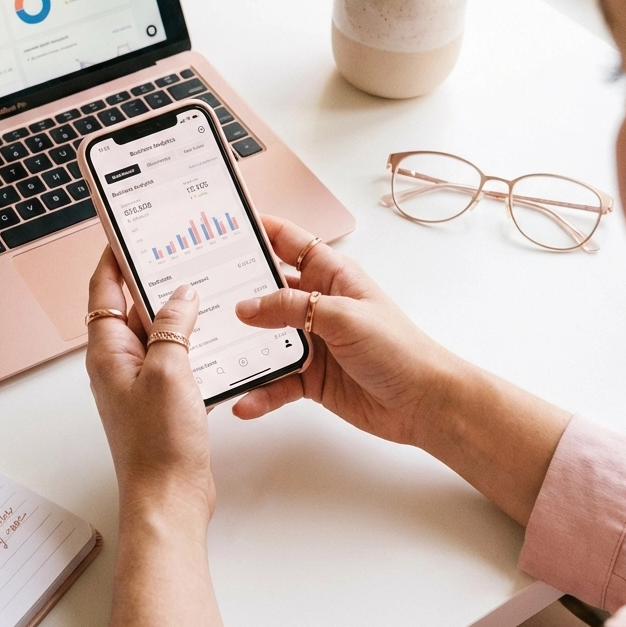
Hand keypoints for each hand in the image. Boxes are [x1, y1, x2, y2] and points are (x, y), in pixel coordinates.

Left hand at [86, 247, 213, 518]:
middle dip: (151, 278)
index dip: (113, 258)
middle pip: (130, 307)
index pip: (104, 289)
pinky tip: (213, 334)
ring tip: (201, 286)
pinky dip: (190, 341)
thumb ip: (173, 327)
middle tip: (175, 251)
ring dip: (175, 311)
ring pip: (156, 332)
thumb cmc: (158, 445)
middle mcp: (119, 363)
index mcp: (107, 351)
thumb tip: (182, 295)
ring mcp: (140, 381)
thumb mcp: (168, 371)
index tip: (126, 232)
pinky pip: (173, 357)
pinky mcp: (162, 399)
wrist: (168, 499)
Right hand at [233, 216, 570, 525]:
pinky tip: (244, 401)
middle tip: (199, 289)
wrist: (426, 403)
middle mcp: (316, 304)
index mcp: (330, 275)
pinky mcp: (310, 377)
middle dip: (235, 289)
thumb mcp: (342, 316)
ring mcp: (312, 341)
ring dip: (242, 347)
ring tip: (213, 350)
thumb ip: (291, 307)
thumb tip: (246, 307)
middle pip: (266, 290)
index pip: (288, 242)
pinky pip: (275, 381)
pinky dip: (260, 391)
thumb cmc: (399, 348)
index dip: (259, 229)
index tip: (225, 223)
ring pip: (265, 338)